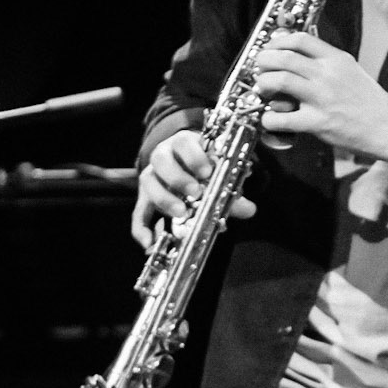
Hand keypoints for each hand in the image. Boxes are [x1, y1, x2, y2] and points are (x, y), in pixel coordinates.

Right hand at [131, 128, 255, 249]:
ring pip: (148, 182)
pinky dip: (141, 229)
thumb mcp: (217, 171)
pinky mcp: (144, 198)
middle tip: (196, 193)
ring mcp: (151, 177)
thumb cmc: (203, 166)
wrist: (182, 163)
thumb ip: (231, 188)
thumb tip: (249, 209)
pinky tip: (150, 244)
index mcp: (182, 145)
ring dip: (164, 198)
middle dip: (178, 177)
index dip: (194, 156)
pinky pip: (138, 213)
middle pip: (161, 160)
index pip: (184, 143)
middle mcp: (162, 157)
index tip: (207, 172)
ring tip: (181, 212)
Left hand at [253, 32, 387, 163]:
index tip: (271, 48)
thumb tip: (299, 58)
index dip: (278, 41)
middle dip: (264, 61)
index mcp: (336, 59)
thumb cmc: (371, 102)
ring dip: (264, 84)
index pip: (300, 39)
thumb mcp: (351, 71)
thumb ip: (327, 63)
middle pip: (284, 57)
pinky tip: (270, 120)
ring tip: (265, 90)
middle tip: (261, 69)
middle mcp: (327, 75)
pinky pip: (282, 118)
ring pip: (279, 80)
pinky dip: (269, 119)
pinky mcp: (317, 123)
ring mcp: (321, 98)